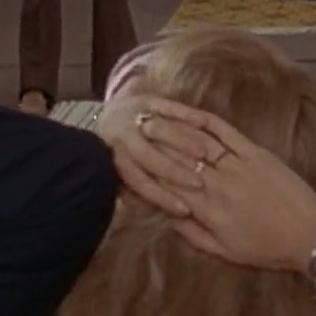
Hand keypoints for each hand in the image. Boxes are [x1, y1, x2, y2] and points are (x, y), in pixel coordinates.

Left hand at [95, 91, 225, 217]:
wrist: (109, 118)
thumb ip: (139, 197)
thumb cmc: (124, 157)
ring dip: (183, 142)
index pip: (140, 184)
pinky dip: (186, 115)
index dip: (162, 198)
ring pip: (160, 131)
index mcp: (116, 163)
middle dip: (175, 172)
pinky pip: (169, 107)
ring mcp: (134, 118)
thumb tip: (158, 216)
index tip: (185, 210)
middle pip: (150, 158)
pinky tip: (204, 124)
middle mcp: (122, 140)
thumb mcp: (124, 178)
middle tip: (200, 183)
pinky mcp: (148, 100)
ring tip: (205, 154)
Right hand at [141, 105, 315, 269]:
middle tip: (130, 130)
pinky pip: (224, 132)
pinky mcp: (256, 152)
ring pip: (195, 143)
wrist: (311, 234)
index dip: (146, 172)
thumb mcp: (224, 251)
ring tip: (148, 117)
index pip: (167, 185)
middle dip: (151, 145)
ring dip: (169, 128)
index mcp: (206, 210)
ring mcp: (237, 165)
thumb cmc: (268, 249)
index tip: (129, 160)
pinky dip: (202, 120)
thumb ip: (192, 233)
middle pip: (175, 160)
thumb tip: (168, 215)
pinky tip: (186, 112)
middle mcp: (216, 184)